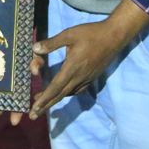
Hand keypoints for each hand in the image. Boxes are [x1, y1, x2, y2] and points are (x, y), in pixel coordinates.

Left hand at [0, 55, 43, 125]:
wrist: (8, 39)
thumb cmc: (22, 50)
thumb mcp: (32, 55)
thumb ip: (36, 61)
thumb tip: (35, 70)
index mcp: (18, 86)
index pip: (18, 102)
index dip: (16, 112)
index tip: (14, 121)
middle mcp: (5, 88)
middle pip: (0, 103)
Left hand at [29, 0, 148, 118]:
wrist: (114, 36)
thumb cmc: (91, 33)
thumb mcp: (69, 34)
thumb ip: (52, 43)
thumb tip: (34, 48)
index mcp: (72, 67)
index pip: (55, 87)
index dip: (44, 99)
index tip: (35, 108)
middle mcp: (79, 77)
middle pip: (60, 95)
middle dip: (46, 105)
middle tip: (34, 115)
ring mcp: (87, 78)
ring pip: (69, 93)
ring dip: (55, 99)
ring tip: (43, 104)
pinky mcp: (92, 77)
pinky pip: (77, 90)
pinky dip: (67, 94)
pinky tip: (63, 92)